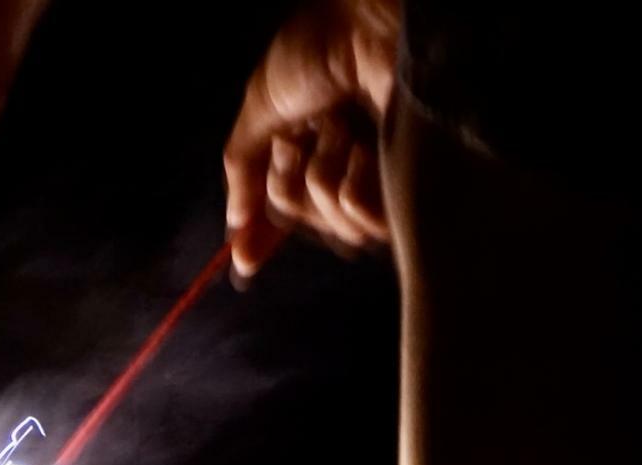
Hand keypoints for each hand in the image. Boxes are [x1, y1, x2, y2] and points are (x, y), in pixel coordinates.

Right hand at [223, 0, 398, 278]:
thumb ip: (241, 169)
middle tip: (297, 140)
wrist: (366, 25)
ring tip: (337, 129)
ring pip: (331, 227)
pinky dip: (351, 183)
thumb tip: (236, 228)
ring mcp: (378, 179)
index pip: (285, 211)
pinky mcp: (405, 188)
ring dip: (320, 178)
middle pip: (301, 223)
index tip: (244, 262)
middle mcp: (344, 167)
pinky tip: (362, 148)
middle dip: (287, 187)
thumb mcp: (260, 108)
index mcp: (308, 147)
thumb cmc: (318, 50)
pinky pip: (360, 218)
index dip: (264, 237)